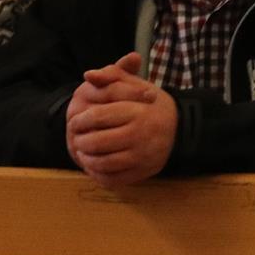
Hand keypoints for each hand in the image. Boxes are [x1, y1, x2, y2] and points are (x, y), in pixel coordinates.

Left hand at [64, 52, 176, 187]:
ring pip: (103, 164)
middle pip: (98, 142)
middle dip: (80, 142)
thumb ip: (112, 75)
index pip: (98, 117)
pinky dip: (98, 175)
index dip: (80, 120)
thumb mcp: (135, 84)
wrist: (180, 128)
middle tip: (76, 139)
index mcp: (137, 111)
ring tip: (83, 152)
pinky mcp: (143, 173)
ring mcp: (142, 156)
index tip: (74, 122)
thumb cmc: (151, 104)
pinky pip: (113, 179)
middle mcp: (140, 135)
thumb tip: (88, 75)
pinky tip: (94, 166)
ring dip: (87, 160)